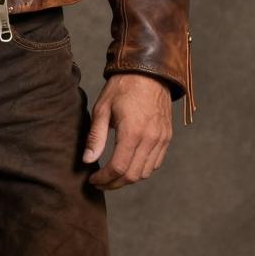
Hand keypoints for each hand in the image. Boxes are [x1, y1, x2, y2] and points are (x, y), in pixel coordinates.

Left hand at [83, 73, 171, 189]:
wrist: (148, 71)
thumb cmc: (122, 87)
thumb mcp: (102, 108)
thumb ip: (95, 137)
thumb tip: (87, 160)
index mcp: (132, 132)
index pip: (118, 168)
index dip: (104, 179)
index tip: (92, 180)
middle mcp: (150, 139)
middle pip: (132, 175)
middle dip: (114, 183)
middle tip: (100, 183)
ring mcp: (161, 139)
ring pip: (145, 172)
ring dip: (128, 179)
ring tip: (112, 175)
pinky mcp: (166, 137)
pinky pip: (155, 163)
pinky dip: (141, 169)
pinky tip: (129, 165)